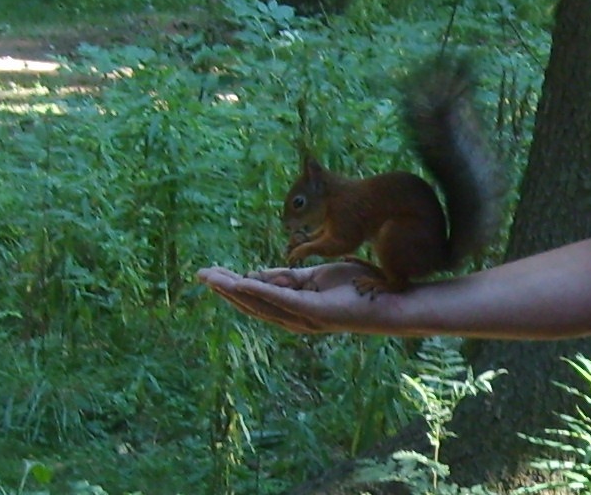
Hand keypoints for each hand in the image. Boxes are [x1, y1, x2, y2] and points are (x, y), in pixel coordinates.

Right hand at [198, 263, 397, 335]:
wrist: (389, 301)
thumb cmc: (359, 287)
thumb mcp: (319, 276)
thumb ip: (293, 276)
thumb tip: (262, 273)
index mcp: (295, 307)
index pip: (258, 295)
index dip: (234, 284)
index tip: (213, 273)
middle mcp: (295, 317)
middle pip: (252, 302)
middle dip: (225, 289)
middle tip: (201, 275)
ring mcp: (304, 317)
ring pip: (261, 303)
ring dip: (234, 290)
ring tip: (213, 278)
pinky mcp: (315, 311)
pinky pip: (282, 300)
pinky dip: (260, 291)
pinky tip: (242, 283)